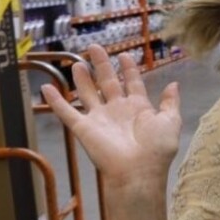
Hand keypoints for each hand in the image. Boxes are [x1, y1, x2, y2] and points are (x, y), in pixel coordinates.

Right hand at [41, 44, 182, 187]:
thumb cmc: (157, 148)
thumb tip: (174, 83)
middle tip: (95, 47)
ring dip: (82, 79)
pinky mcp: (84, 128)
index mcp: (139, 107)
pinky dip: (55, 100)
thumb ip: (171, 102)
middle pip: (107, 82)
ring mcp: (100, 119)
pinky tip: (45, 87)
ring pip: (87, 93)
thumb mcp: (171, 121)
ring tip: (77, 62)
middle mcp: (117, 110)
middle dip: (102, 65)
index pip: (132, 82)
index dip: (128, 68)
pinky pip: (66, 112)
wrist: (138, 171)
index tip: (124, 54)